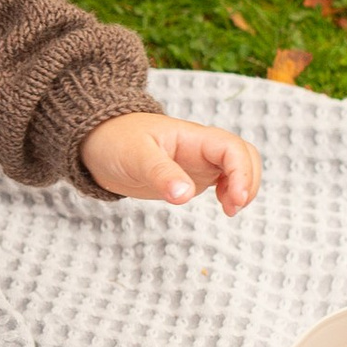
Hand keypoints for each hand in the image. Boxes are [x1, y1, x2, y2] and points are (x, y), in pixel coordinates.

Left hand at [80, 111, 261, 213]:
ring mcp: (199, 162)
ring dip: (244, 187)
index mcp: (191, 136)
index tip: (235, 199)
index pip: (231, 148)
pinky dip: (232, 193)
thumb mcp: (135, 157)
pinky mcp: (193, 176)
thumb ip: (160, 174)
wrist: (97, 143)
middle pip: (244, 155)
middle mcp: (201, 147)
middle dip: (249, 180)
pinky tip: (224, 207)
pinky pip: (225, 181)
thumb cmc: (114, 141)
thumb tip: (184, 196)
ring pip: (238, 168)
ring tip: (230, 210)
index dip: (242, 172)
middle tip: (233, 208)